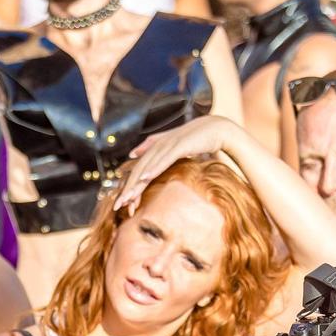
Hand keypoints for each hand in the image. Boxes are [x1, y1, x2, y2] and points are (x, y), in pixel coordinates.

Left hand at [114, 115, 239, 212]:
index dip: (129, 187)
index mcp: (154, 149)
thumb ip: (150, 147)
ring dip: (137, 184)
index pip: (137, 171)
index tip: (122, 205)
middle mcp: (157, 146)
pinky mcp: (179, 145)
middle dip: (128, 189)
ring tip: (127, 198)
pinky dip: (154, 168)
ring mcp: (168, 145)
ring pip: (148, 167)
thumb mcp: (170, 147)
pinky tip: (145, 178)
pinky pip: (164, 159)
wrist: (217, 129)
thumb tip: (132, 153)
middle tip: (118, 206)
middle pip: (138, 171)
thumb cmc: (195, 140)